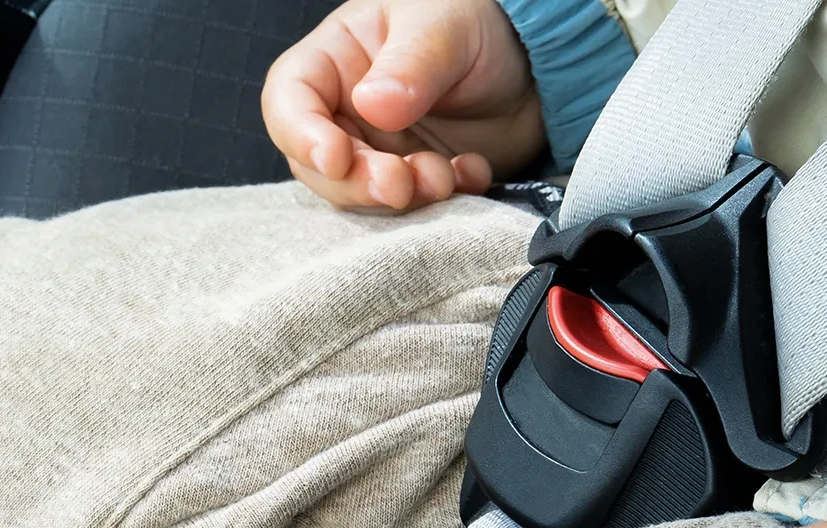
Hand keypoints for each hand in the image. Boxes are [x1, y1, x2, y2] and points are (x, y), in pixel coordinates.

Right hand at [262, 0, 544, 211]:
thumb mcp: (443, 26)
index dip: (301, 135)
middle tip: (399, 183)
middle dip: (357, 183)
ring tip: (443, 177)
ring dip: (402, 198)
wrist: (537, 58)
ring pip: (364, 196)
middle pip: (320, 165)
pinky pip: (418, 208)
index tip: (335, 158)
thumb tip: (373, 106)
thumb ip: (411, 65)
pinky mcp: (420, 181)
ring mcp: (383, 152)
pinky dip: (443, 201)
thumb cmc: (476, 20)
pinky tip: (473, 172)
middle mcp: (349, 113)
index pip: (288, 102)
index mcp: (335, 62)